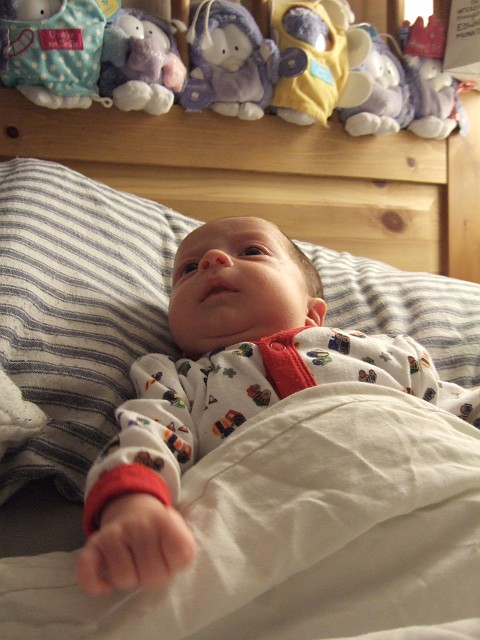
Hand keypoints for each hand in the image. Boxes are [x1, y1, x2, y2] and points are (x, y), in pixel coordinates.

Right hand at [76, 493, 195, 595]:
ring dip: (129, 579)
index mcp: (164, 520)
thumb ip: (183, 550)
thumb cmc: (159, 532)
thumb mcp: (180, 533)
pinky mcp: (94, 543)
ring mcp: (114, 532)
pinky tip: (106, 583)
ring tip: (133, 565)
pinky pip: (88, 570)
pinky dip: (95, 583)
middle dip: (153, 577)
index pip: (181, 556)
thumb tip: (175, 562)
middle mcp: (139, 523)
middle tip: (151, 563)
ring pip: (123, 579)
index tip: (170, 557)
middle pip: (152, 577)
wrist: (133, 509)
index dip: (176, 564)